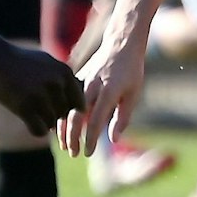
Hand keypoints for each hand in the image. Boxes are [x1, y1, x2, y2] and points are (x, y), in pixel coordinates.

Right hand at [0, 41, 82, 137]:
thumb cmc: (20, 61)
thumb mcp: (47, 63)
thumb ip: (64, 79)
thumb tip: (80, 100)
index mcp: (64, 72)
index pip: (79, 102)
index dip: (69, 109)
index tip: (57, 109)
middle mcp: (56, 84)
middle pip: (65, 114)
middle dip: (54, 115)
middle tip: (39, 109)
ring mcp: (40, 96)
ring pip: (52, 123)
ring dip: (43, 122)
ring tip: (30, 111)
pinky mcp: (24, 107)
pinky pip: (40, 130)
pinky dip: (36, 130)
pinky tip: (27, 121)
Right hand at [61, 37, 146, 157]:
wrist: (120, 44)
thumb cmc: (131, 71)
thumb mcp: (134, 94)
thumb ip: (123, 117)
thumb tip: (113, 140)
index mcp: (108, 91)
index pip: (95, 121)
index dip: (90, 140)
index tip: (88, 153)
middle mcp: (92, 86)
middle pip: (75, 116)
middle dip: (72, 137)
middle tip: (73, 153)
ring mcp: (82, 81)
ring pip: (66, 107)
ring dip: (63, 128)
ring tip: (64, 145)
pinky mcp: (76, 78)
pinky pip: (65, 98)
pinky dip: (62, 114)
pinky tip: (62, 127)